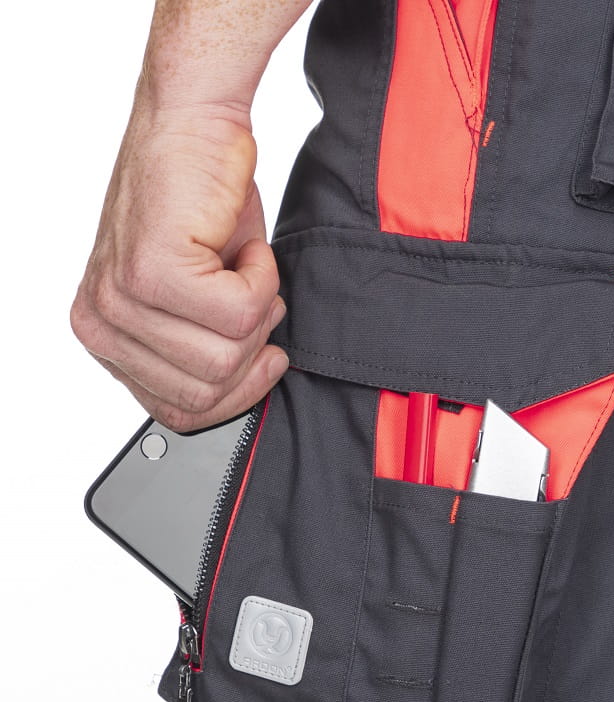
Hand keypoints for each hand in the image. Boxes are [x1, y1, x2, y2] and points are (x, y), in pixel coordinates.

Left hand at [71, 104, 288, 431]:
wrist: (195, 128)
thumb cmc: (199, 207)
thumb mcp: (195, 303)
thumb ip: (198, 356)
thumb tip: (236, 398)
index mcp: (108, 338)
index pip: (178, 414)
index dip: (238, 395)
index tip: (263, 361)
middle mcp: (104, 322)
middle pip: (206, 391)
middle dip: (252, 350)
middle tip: (255, 298)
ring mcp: (123, 298)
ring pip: (226, 356)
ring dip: (258, 308)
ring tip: (244, 266)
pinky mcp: (153, 269)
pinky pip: (242, 312)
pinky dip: (263, 277)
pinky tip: (242, 246)